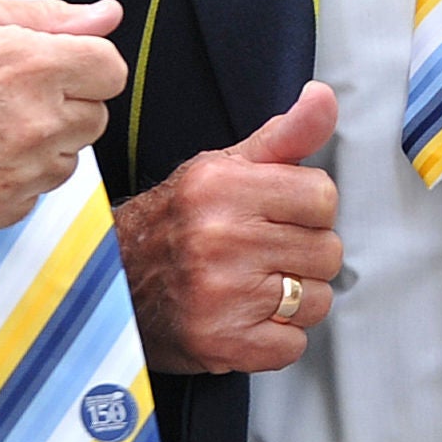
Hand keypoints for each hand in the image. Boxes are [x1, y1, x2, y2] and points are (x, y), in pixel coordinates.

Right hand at [0, 0, 126, 231]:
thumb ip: (49, 16)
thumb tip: (108, 14)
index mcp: (35, 67)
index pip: (111, 71)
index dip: (86, 63)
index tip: (57, 65)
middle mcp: (35, 124)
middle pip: (94, 119)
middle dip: (64, 103)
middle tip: (10, 93)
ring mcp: (17, 173)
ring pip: (66, 161)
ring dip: (42, 145)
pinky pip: (32, 197)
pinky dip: (12, 180)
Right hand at [112, 83, 341, 373]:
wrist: (114, 283)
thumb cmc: (177, 222)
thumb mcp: (223, 166)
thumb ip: (284, 136)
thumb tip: (323, 96)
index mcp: (222, 187)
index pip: (323, 197)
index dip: (307, 210)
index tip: (277, 216)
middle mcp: (220, 238)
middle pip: (327, 251)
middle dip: (302, 255)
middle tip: (262, 254)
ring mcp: (221, 295)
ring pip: (316, 300)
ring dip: (293, 301)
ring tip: (253, 287)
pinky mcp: (222, 343)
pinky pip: (293, 344)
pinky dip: (276, 338)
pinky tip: (245, 318)